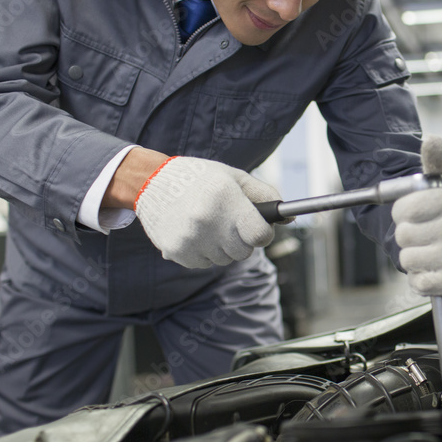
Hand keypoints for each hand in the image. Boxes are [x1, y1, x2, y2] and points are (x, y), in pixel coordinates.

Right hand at [134, 156, 279, 268]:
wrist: (152, 182)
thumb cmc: (200, 178)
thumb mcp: (234, 177)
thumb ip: (265, 194)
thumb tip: (289, 217)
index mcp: (226, 198)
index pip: (260, 235)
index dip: (263, 233)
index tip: (259, 228)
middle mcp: (207, 220)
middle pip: (244, 251)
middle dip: (242, 240)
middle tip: (231, 223)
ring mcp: (190, 238)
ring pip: (225, 260)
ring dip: (223, 247)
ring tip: (210, 225)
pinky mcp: (176, 251)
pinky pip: (204, 264)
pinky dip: (204, 253)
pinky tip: (195, 233)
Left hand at [392, 136, 441, 298]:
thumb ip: (435, 159)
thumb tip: (432, 141)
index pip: (403, 208)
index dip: (403, 213)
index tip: (418, 213)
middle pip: (403, 234)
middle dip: (408, 237)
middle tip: (426, 235)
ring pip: (408, 259)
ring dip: (413, 258)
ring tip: (431, 252)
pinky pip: (420, 283)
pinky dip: (421, 279)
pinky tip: (435, 269)